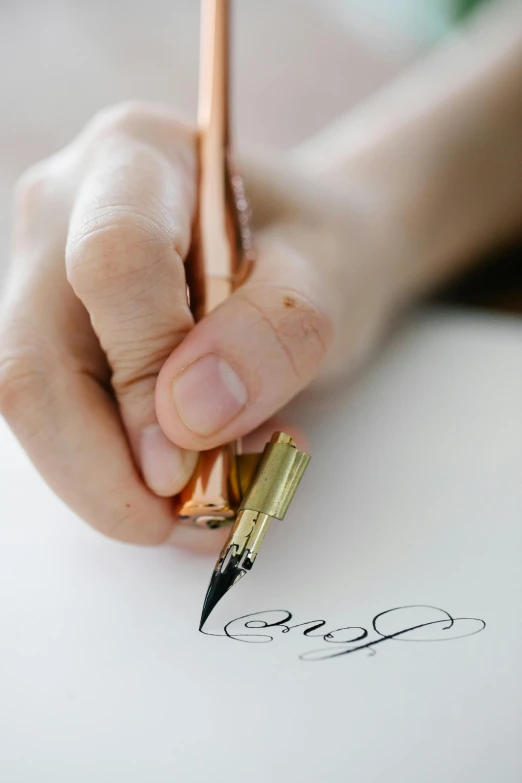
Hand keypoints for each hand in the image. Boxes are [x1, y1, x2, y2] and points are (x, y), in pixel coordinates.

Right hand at [0, 103, 395, 546]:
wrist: (311, 253)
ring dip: (113, 480)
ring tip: (208, 499)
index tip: (196, 454)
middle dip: (104, 467)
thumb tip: (180, 424)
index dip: (145, 372)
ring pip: (33, 402)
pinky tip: (186, 474)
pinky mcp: (57, 333)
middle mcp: (66, 209)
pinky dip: (118, 471)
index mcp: (137, 157)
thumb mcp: (333, 281)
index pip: (111, 263)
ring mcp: (47, 273)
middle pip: (33, 356)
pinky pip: (59, 418)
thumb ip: (271, 336)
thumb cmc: (324, 251)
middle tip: (190, 520)